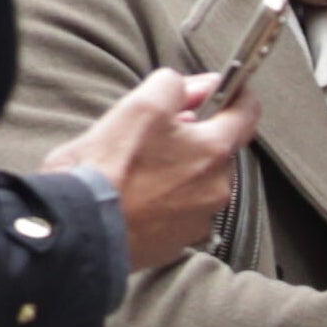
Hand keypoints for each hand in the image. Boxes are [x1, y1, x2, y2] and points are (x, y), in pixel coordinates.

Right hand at [50, 65, 250, 271]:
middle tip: (154, 131)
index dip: (234, 94)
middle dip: (193, 136)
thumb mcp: (138, 107)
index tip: (223, 88)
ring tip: (136, 167)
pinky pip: (179, 210)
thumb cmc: (106, 171)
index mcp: (213, 152)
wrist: (80, 230)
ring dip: (177, 168)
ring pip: (197, 181)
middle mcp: (216, 188)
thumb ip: (174, 87)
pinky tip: (134, 194)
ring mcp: (199, 219)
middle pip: (217, 150)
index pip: (245, 114)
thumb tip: (201, 85)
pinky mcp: (177, 241)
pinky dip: (164, 198)